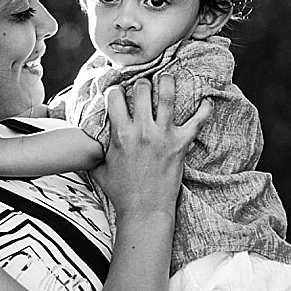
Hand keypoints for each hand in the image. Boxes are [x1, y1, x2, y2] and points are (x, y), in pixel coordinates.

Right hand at [89, 75, 212, 218]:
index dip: (116, 91)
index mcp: (120, 134)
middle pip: (142, 89)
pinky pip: (197, 121)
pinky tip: (206, 101)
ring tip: (167, 79)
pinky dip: (204, 109)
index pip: (114, 97)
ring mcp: (163, 136)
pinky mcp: (180, 145)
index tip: (119, 93)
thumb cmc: (121, 192)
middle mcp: (142, 130)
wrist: (144, 210)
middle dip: (142, 83)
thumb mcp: (99, 168)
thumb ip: (94, 150)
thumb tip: (83, 143)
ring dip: (167, 83)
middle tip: (144, 87)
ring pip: (168, 96)